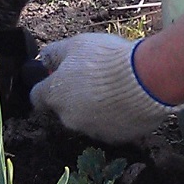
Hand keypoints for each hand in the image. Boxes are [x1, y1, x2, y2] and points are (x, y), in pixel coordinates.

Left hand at [30, 33, 183, 143]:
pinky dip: (115, 117)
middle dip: (74, 97)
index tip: (57, 78)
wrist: (146, 80)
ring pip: (87, 119)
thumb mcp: (76, 45)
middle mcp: (68, 118)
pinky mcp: (115, 138)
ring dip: (95, 108)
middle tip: (94, 79)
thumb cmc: (107, 59)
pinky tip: (128, 101)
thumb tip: (44, 59)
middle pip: (64, 109)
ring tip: (115, 89)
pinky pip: (111, 127)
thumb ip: (54, 53)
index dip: (46, 87)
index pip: (37, 97)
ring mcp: (91, 131)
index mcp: (55, 96)